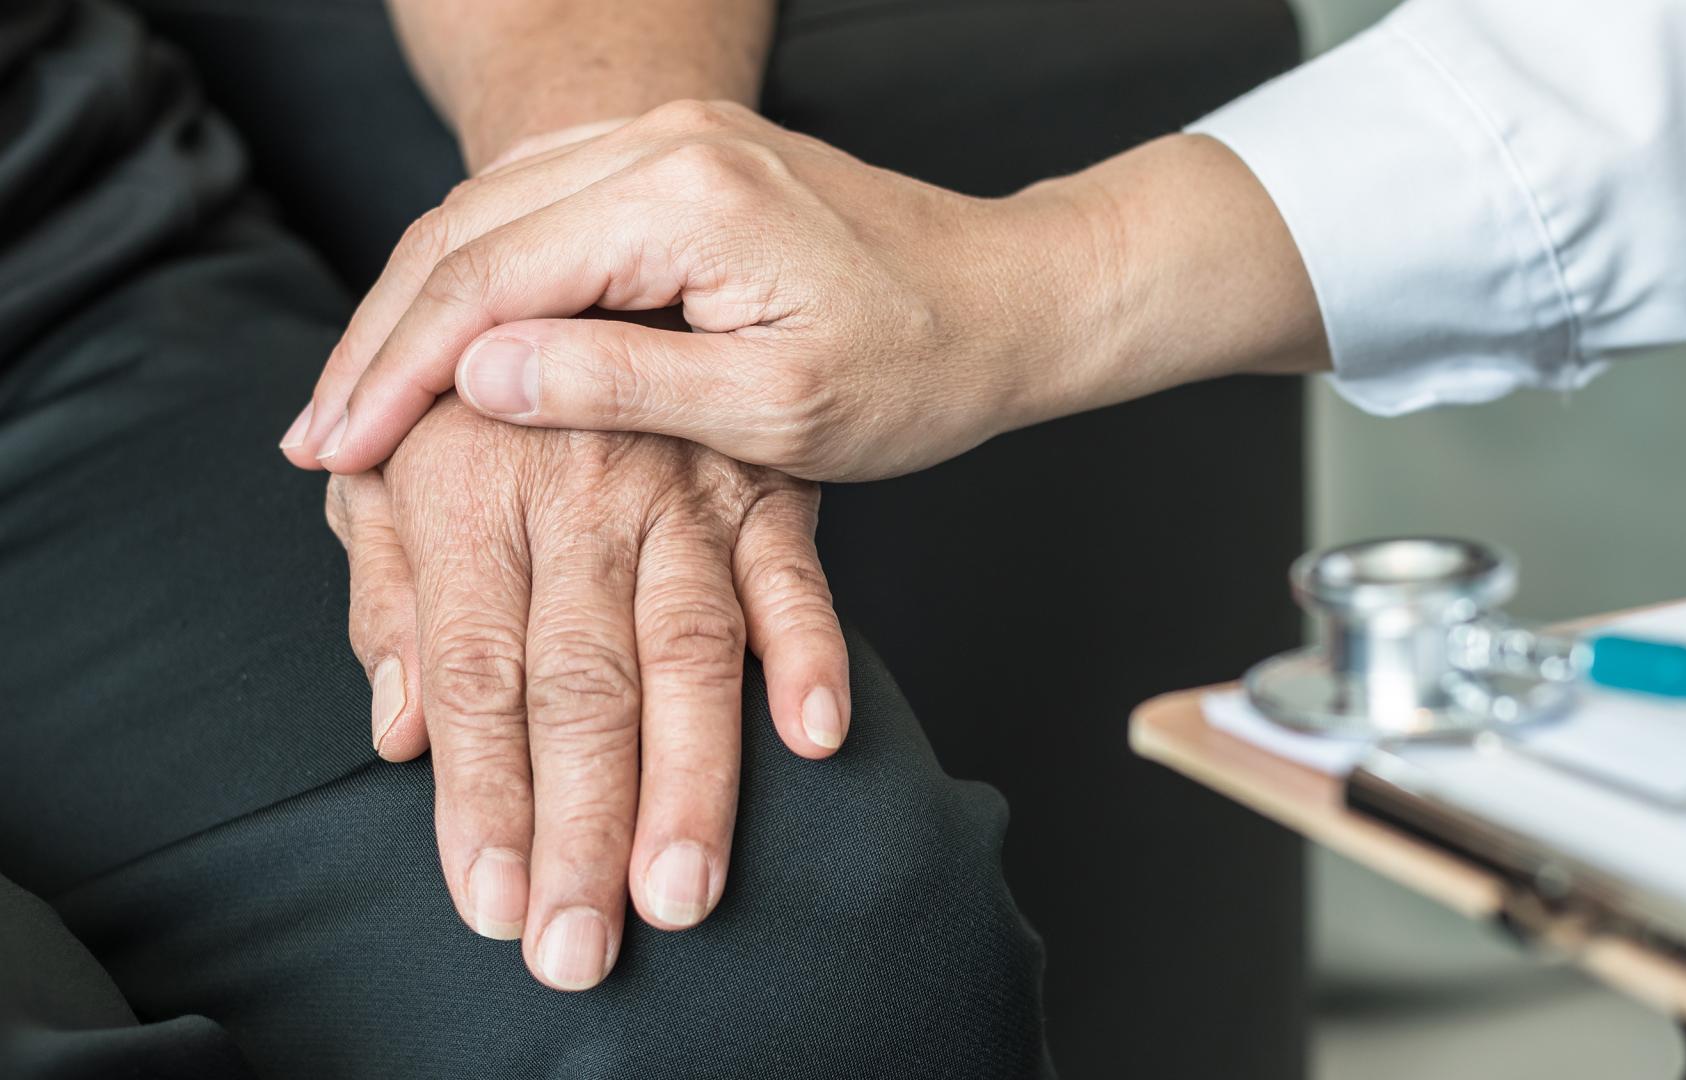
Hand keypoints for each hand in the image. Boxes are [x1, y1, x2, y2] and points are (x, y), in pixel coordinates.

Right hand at [278, 101, 1325, 482]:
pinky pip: (539, 205)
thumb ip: (617, 386)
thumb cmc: (918, 372)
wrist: (1009, 302)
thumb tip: (470, 374)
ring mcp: (670, 141)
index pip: (487, 277)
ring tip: (354, 401)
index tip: (332, 454)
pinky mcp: (680, 161)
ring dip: (413, 304)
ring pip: (490, 211)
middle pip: (466, 231)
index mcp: (683, 199)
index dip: (397, 372)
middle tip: (316, 443)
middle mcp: (663, 144)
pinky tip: (440, 336)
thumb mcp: (775, 408)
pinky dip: (474, 274)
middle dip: (380, 339)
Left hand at [324, 399, 848, 990]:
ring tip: (683, 890)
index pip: (473, 674)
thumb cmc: (479, 390)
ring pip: (686, 651)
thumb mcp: (397, 469)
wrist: (594, 257)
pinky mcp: (764, 483)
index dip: (482, 797)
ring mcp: (680, 485)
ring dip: (690, 780)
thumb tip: (393, 729)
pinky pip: (792, 575)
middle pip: (577, 684)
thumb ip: (388, 590)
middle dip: (578, 826)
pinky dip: (810, 651)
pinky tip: (816, 738)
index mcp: (467, 483)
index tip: (493, 903)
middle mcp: (575, 487)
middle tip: (580, 945)